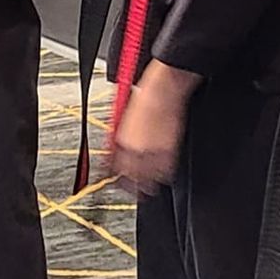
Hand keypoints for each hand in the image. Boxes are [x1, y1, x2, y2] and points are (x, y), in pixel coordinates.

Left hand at [108, 62, 196, 195]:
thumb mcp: (124, 115)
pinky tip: (163, 178)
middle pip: (128, 174)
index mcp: (120, 138)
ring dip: (145, 184)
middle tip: (129, 190)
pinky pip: (165, 169)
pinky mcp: (168, 148)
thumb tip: (118, 146)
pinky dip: (163, 175)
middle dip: (128, 184)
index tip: (112, 179)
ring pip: (146, 175)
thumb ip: (121, 135)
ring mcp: (151, 149)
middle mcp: (133, 146)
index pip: (111, 163)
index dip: (111, 174)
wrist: (163, 88)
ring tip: (146, 191)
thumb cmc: (145, 95)